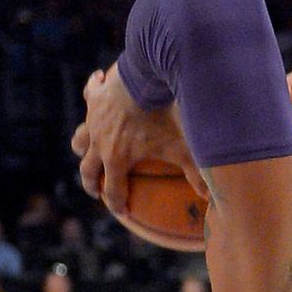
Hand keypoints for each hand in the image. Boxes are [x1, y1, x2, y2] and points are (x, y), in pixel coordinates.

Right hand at [71, 66, 207, 219]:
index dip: (117, 204)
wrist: (147, 79)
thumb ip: (196, 174)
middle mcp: (99, 142)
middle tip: (95, 190)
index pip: (113, 190)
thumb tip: (211, 197)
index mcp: (116, 159)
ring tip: (85, 149)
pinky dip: (93, 89)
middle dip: (91, 183)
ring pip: (80, 138)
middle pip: (88, 170)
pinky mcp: (96, 97)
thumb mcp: (181, 147)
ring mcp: (94, 120)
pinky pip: (90, 93)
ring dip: (82, 146)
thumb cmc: (163, 116)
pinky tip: (97, 81)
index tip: (123, 212)